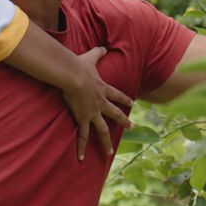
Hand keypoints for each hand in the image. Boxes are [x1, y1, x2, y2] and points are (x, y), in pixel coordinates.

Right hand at [62, 46, 133, 160]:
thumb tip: (104, 46)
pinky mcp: (83, 119)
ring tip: (109, 152)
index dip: (125, 99)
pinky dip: (82, 148)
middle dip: (124, 121)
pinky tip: (81, 158)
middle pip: (115, 114)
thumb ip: (98, 52)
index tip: (132, 103)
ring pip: (102, 130)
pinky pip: (83, 136)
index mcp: (103, 89)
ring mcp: (93, 113)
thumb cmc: (80, 66)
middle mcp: (101, 103)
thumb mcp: (91, 57)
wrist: (73, 76)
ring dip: (106, 142)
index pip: (117, 95)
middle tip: (132, 127)